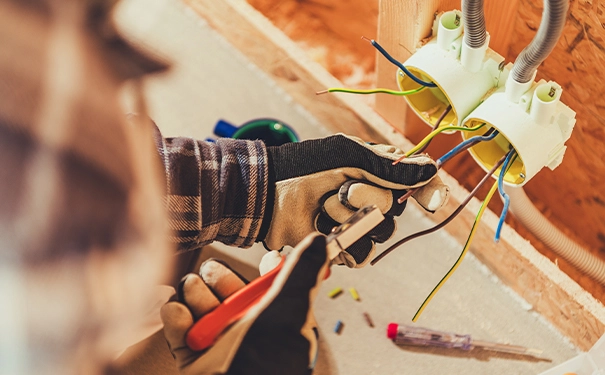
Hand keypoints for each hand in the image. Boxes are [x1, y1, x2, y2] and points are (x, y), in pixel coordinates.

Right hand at [161, 233, 328, 374]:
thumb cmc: (264, 365)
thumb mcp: (289, 313)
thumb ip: (301, 274)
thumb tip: (319, 242)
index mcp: (277, 322)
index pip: (272, 286)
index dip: (266, 269)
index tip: (266, 261)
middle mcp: (248, 331)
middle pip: (229, 288)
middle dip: (218, 277)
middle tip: (214, 278)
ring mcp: (219, 344)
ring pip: (202, 303)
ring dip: (194, 294)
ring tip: (195, 299)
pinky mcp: (192, 358)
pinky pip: (179, 328)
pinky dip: (175, 316)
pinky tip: (179, 312)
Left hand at [259, 134, 447, 266]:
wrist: (268, 193)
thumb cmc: (305, 166)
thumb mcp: (348, 156)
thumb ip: (390, 167)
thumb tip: (432, 169)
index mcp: (377, 170)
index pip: (415, 182)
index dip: (428, 191)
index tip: (431, 200)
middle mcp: (371, 196)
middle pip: (397, 208)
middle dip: (368, 198)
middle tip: (341, 189)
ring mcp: (357, 222)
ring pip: (381, 233)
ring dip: (351, 219)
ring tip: (324, 207)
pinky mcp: (342, 245)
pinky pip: (361, 253)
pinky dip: (344, 241)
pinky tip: (323, 227)